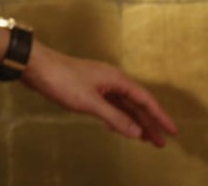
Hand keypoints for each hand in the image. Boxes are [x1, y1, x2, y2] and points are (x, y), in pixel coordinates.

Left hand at [21, 42, 178, 146]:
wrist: (35, 65)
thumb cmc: (61, 79)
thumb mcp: (90, 102)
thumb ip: (114, 118)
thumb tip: (137, 132)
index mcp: (116, 79)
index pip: (145, 100)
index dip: (160, 116)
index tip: (172, 131)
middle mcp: (111, 79)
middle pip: (136, 104)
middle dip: (149, 123)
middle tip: (160, 143)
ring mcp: (99, 84)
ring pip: (122, 105)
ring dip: (133, 122)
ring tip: (145, 139)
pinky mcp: (87, 88)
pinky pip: (109, 105)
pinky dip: (117, 118)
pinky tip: (118, 128)